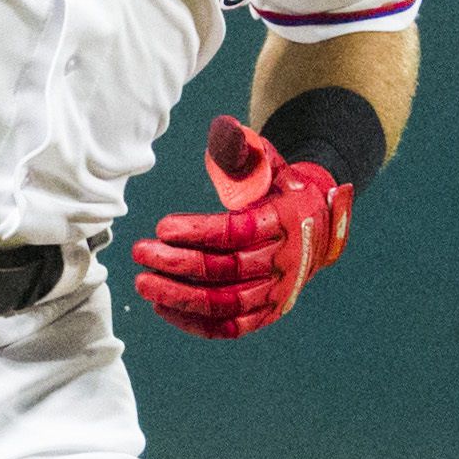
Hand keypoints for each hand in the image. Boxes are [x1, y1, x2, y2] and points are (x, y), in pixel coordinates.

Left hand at [131, 115, 352, 340]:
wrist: (319, 224)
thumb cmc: (281, 190)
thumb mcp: (270, 163)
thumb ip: (245, 151)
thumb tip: (224, 130)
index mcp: (283, 223)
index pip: (237, 233)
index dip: (198, 232)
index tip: (161, 227)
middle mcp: (283, 262)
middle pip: (226, 270)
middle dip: (178, 264)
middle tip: (139, 252)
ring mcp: (277, 292)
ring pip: (226, 303)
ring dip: (180, 297)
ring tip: (143, 283)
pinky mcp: (268, 313)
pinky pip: (231, 328)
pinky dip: (195, 323)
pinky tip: (162, 307)